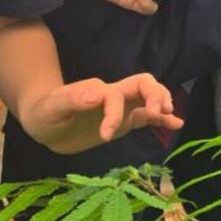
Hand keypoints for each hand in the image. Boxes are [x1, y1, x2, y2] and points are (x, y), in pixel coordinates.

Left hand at [18, 72, 182, 153]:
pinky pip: (146, 118)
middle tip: (157, 113)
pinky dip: (162, 120)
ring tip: (169, 115)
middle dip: (155, 95)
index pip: (116, 96)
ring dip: (162, 102)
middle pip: (143, 84)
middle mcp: (113, 96)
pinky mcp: (123, 122)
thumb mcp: (51, 107)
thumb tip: (95, 95)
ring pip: (149, 98)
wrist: (44, 122)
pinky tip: (177, 124)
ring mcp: (120, 109)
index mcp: (98, 91)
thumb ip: (71, 99)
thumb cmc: (44, 113)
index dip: (114, 114)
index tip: (105, 135)